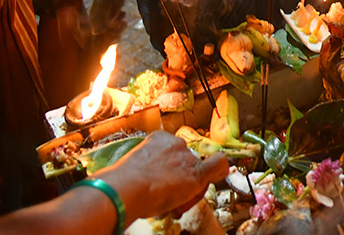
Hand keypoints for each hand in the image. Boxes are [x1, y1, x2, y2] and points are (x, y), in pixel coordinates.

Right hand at [98, 130, 228, 220]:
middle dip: (180, 178)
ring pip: (196, 170)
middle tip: (167, 197)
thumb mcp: (132, 168)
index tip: (162, 181)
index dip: (171, 169)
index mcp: (157, 139)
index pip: (173, 153)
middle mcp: (175, 144)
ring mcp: (186, 157)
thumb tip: (144, 181)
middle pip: (186, 162)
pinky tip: (221, 173)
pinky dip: (220, 169)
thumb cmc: (122, 183)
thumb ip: (144, 169)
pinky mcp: (196, 173)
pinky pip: (218, 165)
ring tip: (171, 203)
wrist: (126, 188)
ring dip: (188, 187)